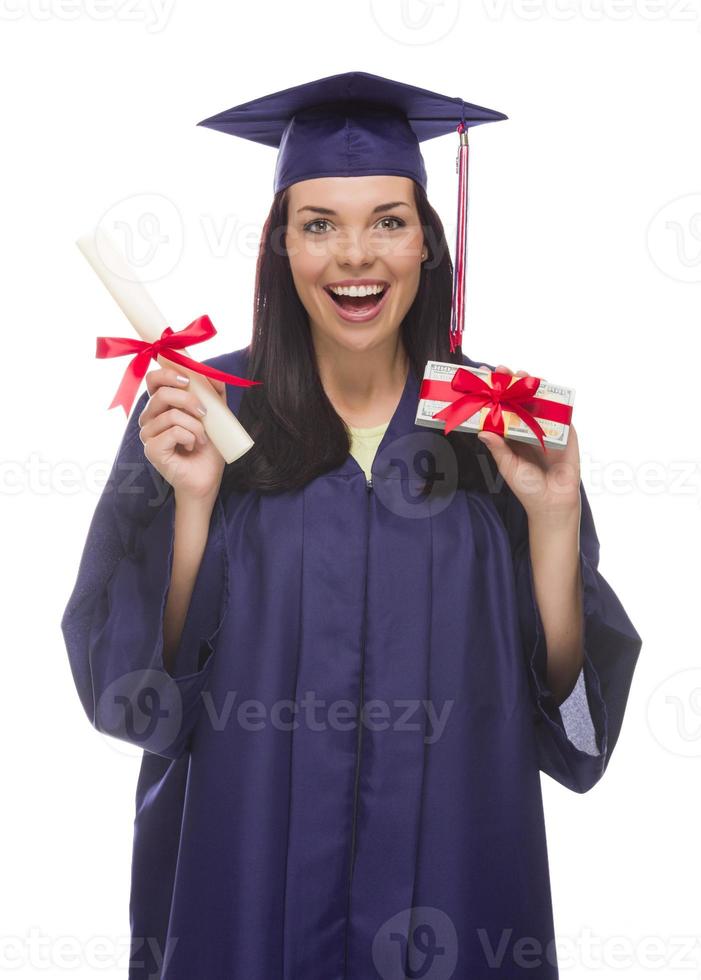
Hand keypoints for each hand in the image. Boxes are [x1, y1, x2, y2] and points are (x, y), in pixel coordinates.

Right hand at [137, 368, 226, 502]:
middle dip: (188, 399)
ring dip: (196, 426)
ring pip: (171, 415)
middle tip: (204, 413)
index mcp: (161, 406)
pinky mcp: (151, 449)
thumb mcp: (215, 415)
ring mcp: (148, 434)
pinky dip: (190, 437)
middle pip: (162, 394)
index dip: (167, 373)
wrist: (207, 477)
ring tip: (202, 439)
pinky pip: (173, 432)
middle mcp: (149, 418)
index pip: (153, 380)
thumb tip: (212, 373)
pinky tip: (192, 447)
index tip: (188, 379)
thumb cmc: (207, 447)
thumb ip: (213, 393)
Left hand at [475, 364, 580, 525]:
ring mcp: (548, 428)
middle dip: (511, 383)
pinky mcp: (567, 432)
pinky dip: (554, 399)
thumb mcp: (508, 467)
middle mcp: (529, 427)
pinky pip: (561, 412)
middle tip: (501, 370)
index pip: (501, 408)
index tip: (483, 377)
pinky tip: (546, 388)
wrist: (553, 503)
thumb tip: (481, 431)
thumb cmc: (527, 487)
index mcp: (512, 434)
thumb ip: (498, 449)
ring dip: (532, 385)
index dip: (493, 393)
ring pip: (540, 401)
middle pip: (519, 399)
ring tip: (521, 374)